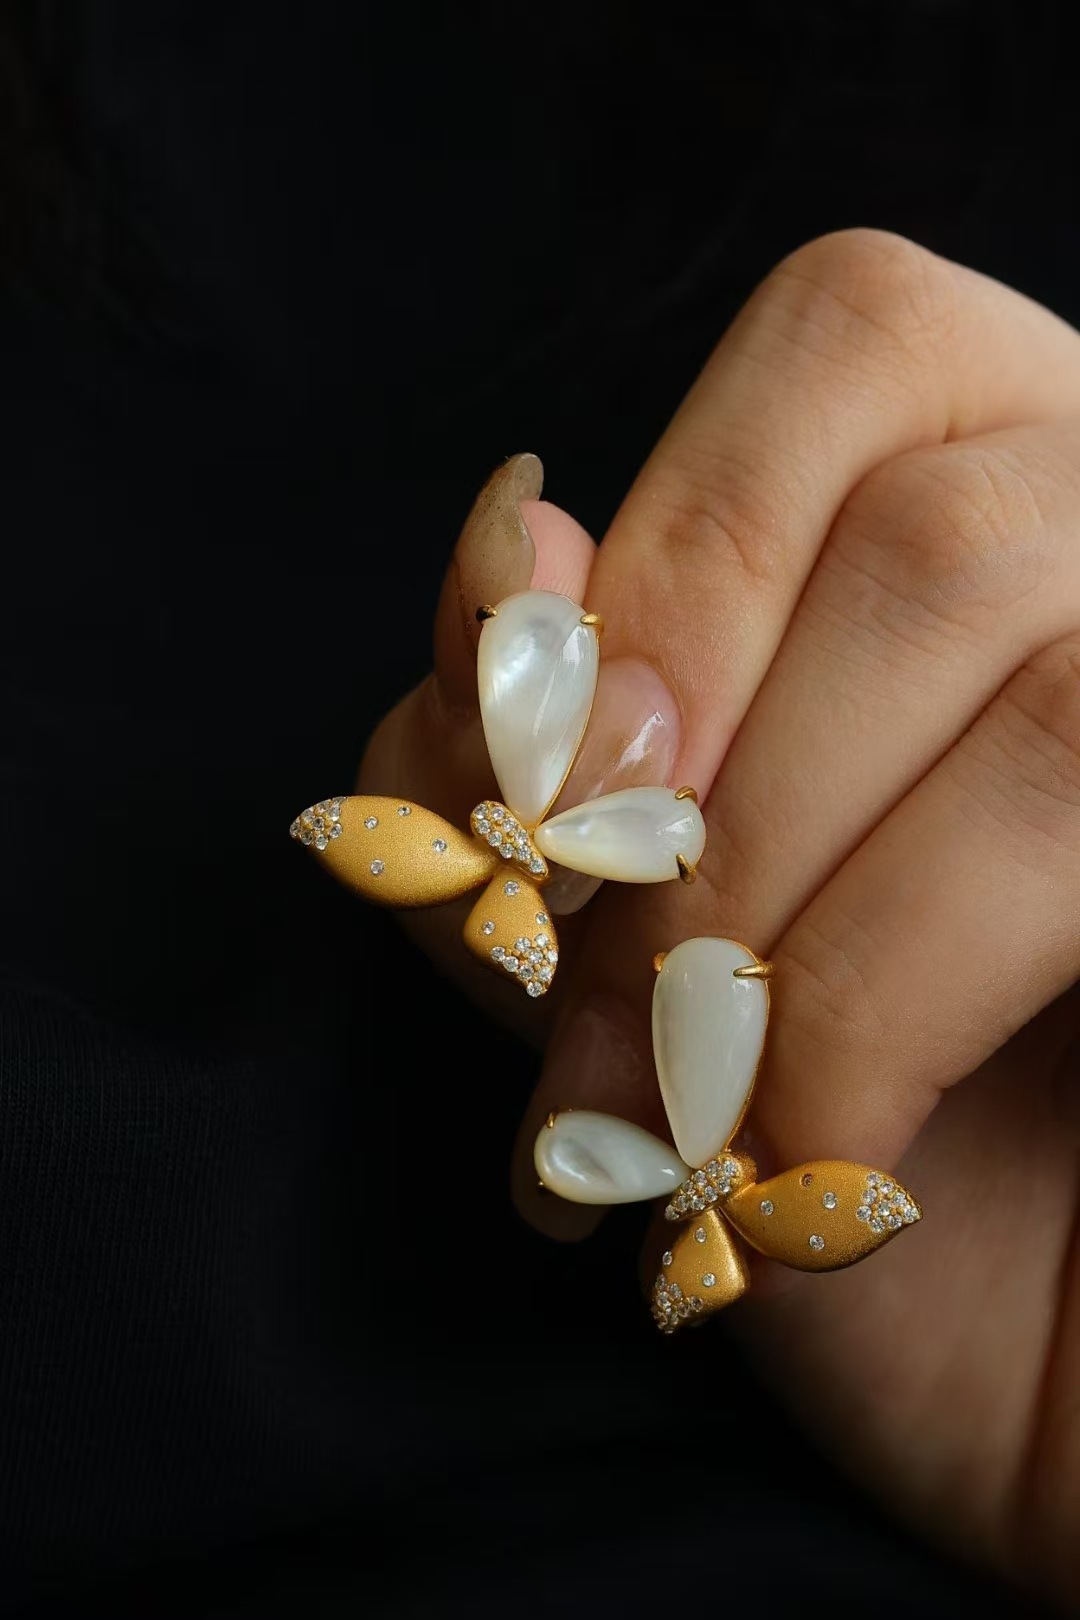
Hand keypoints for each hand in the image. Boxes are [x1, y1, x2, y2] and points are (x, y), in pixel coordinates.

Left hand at [359, 230, 1079, 1606]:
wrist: (1051, 1386)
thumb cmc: (835, 1145)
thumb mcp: (600, 925)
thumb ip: (516, 740)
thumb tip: (509, 539)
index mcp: (996, 490)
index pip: (852, 335)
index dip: (686, 551)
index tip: (560, 778)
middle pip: (934, 533)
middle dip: (712, 806)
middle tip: (601, 1022)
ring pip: (1048, 684)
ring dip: (794, 927)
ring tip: (691, 1113)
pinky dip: (890, 1006)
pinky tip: (830, 1152)